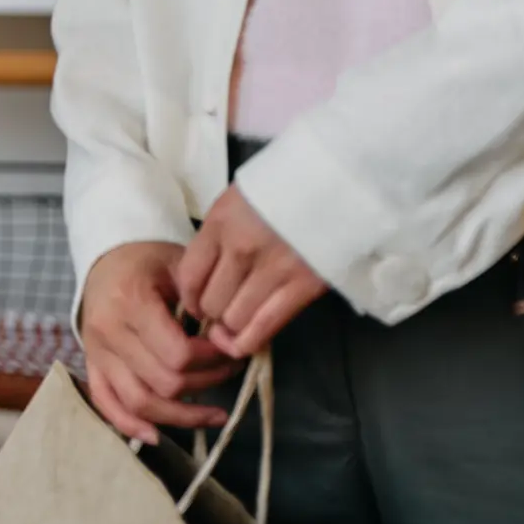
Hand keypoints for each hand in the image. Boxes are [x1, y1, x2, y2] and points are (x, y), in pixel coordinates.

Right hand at [75, 239, 243, 443]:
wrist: (107, 257)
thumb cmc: (149, 259)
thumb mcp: (179, 264)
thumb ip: (203, 299)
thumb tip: (229, 339)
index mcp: (131, 302)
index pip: (177, 354)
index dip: (212, 360)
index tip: (231, 349)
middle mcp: (109, 332)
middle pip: (163, 382)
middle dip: (206, 382)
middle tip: (231, 370)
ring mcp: (97, 353)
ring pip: (139, 402)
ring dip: (181, 416)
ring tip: (214, 414)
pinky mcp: (92, 365)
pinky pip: (107, 404)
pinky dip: (130, 425)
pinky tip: (158, 436)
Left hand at [172, 187, 328, 361]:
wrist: (335, 181)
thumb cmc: (282, 188)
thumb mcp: (237, 201)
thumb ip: (217, 238)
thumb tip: (203, 280)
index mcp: (220, 222)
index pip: (189, 276)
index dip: (189, 299)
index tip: (195, 304)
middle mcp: (241, 248)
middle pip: (211, 303)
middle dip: (212, 313)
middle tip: (222, 312)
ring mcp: (273, 269)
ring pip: (235, 319)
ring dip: (232, 327)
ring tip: (238, 322)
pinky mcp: (303, 286)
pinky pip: (265, 326)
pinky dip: (249, 341)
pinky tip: (244, 342)